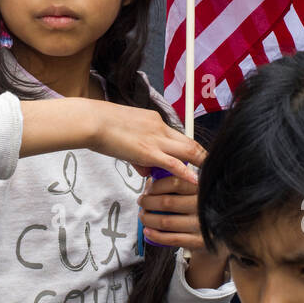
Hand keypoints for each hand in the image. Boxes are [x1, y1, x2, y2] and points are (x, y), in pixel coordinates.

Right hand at [88, 103, 204, 181]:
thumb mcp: (125, 139)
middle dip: (202, 156)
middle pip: (189, 142)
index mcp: (154, 120)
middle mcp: (159, 127)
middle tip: (211, 168)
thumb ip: (138, 156)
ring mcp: (155, 139)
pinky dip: (186, 173)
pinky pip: (173, 164)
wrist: (92, 121)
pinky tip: (196, 182)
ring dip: (200, 163)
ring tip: (210, 175)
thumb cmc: (101, 127)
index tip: (196, 159)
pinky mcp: (148, 152)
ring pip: (187, 151)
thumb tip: (146, 172)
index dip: (188, 149)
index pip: (176, 136)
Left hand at [139, 170, 205, 250]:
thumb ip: (179, 183)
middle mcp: (204, 205)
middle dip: (148, 203)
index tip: (148, 189)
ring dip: (148, 219)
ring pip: (166, 221)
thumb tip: (150, 182)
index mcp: (203, 188)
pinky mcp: (200, 241)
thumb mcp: (197, 192)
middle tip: (142, 202)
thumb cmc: (202, 209)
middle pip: (167, 202)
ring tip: (143, 216)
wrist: (222, 237)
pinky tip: (147, 231)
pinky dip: (155, 235)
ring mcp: (202, 224)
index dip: (156, 186)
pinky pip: (171, 239)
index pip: (174, 182)